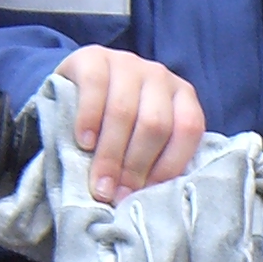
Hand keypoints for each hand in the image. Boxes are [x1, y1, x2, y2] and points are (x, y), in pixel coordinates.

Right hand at [62, 46, 205, 203]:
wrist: (74, 86)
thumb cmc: (114, 123)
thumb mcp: (141, 137)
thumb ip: (153, 158)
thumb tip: (151, 203)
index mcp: (181, 95)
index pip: (188, 129)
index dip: (169, 165)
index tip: (146, 195)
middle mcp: (159, 75)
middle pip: (155, 125)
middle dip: (135, 166)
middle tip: (116, 196)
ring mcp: (127, 63)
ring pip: (124, 112)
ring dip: (110, 154)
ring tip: (99, 183)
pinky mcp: (94, 58)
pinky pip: (94, 89)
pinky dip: (89, 120)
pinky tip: (84, 143)